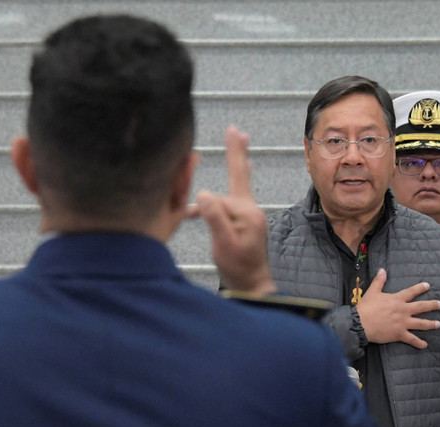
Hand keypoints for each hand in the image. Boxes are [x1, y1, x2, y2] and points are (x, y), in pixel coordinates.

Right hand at [192, 126, 275, 293]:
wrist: (252, 283)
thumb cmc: (238, 267)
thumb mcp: (224, 245)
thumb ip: (216, 218)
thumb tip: (204, 193)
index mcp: (247, 213)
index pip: (219, 198)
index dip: (202, 208)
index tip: (187, 213)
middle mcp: (251, 208)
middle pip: (239, 174)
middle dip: (236, 151)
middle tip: (236, 129)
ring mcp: (250, 212)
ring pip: (238, 182)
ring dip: (236, 162)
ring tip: (239, 137)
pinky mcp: (247, 218)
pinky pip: (238, 192)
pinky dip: (236, 179)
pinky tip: (245, 165)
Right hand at [356, 268, 439, 348]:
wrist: (362, 323)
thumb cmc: (366, 307)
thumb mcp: (372, 291)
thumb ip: (379, 281)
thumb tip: (382, 269)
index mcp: (397, 300)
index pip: (411, 292)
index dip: (420, 288)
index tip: (428, 285)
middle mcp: (403, 310)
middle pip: (421, 307)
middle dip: (432, 305)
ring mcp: (403, 323)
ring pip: (420, 323)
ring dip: (430, 324)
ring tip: (438, 324)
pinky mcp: (400, 334)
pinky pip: (412, 339)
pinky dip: (419, 343)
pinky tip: (425, 345)